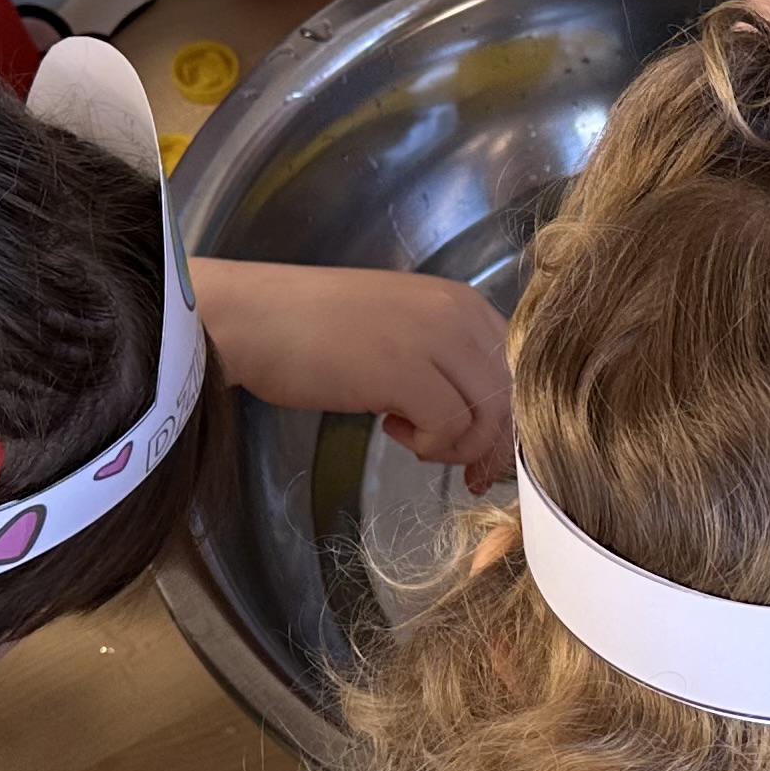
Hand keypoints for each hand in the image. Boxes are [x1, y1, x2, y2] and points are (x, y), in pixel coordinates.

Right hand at [196, 264, 512, 480]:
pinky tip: (388, 425)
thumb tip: (481, 420)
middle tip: (459, 469)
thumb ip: (446, 360)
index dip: (503, 418)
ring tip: (410, 436)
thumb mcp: (400, 330)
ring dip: (452, 445)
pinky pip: (450, 428)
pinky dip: (426, 443)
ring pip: (485, 418)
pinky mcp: (406, 372)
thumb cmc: (315, 328)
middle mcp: (458, 314)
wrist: (255, 318)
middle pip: (509, 398)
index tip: (480, 450)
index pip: (515, 369)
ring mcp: (435, 340)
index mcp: (461, 301)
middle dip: (487, 445)